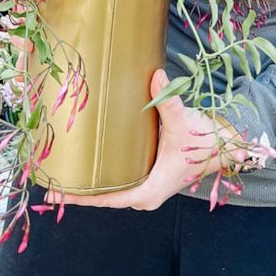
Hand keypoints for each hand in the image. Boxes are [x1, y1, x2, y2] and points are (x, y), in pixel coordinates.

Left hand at [44, 69, 228, 210]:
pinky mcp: (150, 177)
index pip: (105, 200)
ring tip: (62, 173)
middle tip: (49, 181)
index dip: (79, 197)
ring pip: (111, 190)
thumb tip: (155, 76)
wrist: (226, 145)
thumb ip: (167, 101)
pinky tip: (88, 164)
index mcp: (147, 192)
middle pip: (103, 197)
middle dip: (78, 191)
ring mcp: (147, 187)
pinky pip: (119, 182)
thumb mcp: (183, 123)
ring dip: (89, 183)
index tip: (54, 195)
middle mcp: (145, 195)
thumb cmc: (204, 140)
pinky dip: (102, 176)